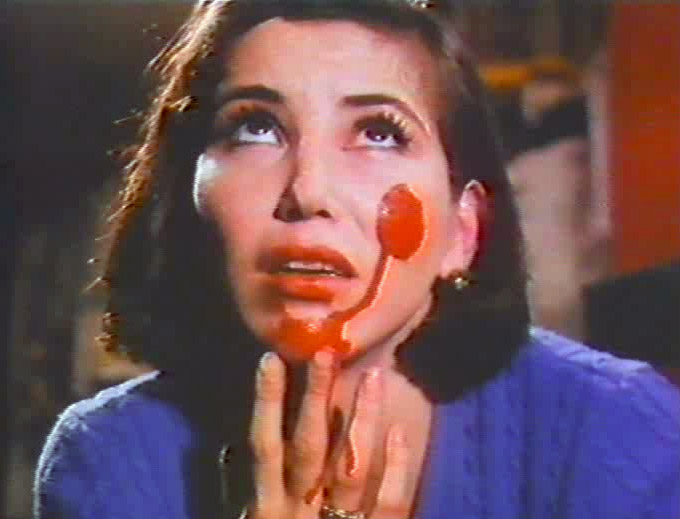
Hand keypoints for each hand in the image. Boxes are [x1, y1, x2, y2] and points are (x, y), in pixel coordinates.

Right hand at [247, 350, 409, 518]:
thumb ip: (258, 490)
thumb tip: (240, 449)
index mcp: (268, 506)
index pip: (266, 448)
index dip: (268, 403)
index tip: (271, 360)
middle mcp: (299, 509)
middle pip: (308, 447)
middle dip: (316, 398)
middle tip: (325, 353)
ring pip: (350, 467)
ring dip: (362, 419)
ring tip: (374, 376)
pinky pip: (389, 503)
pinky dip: (395, 467)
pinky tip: (399, 431)